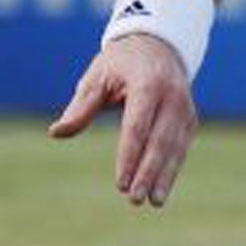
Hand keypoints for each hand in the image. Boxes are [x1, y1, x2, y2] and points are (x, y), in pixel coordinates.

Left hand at [47, 34, 197, 207]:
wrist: (157, 43)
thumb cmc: (120, 63)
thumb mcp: (96, 78)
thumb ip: (81, 108)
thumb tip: (55, 133)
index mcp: (147, 82)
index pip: (138, 126)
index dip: (129, 156)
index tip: (121, 183)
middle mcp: (171, 95)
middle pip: (159, 140)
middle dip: (148, 172)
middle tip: (135, 199)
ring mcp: (185, 107)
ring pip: (175, 147)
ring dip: (165, 176)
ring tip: (154, 202)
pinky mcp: (190, 118)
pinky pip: (181, 147)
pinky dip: (172, 169)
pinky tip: (162, 189)